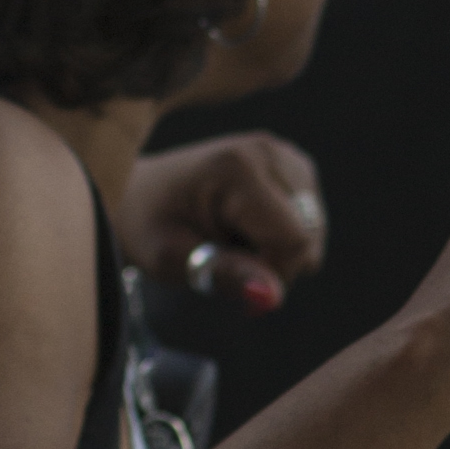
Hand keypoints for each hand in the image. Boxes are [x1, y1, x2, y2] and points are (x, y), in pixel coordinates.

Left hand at [114, 135, 325, 311]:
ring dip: (277, 248)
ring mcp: (281, 153)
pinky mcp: (289, 163)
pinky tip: (244, 226)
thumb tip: (273, 297)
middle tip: (223, 258)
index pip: (293, 239)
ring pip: (313, 228)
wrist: (136, 195)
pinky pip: (308, 217)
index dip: (273, 273)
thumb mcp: (172, 259)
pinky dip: (281, 233)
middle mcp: (266, 151)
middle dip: (274, 261)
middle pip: (309, 233)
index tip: (233, 279)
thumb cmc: (148, 228)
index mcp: (237, 168)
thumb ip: (226, 275)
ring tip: (230, 239)